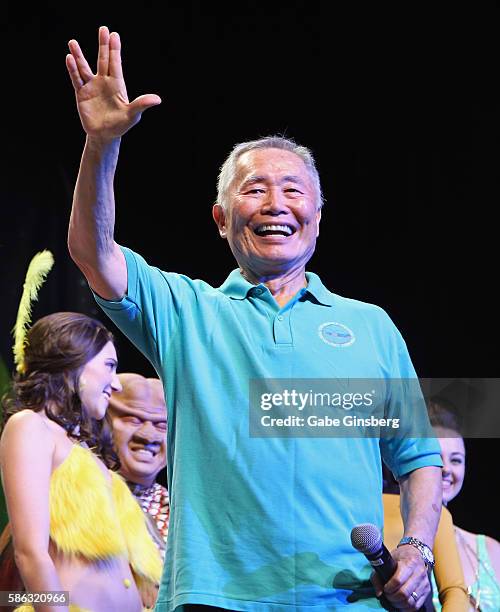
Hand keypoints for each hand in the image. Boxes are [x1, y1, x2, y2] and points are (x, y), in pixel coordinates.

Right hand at [65, 26, 160, 142]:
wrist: (105, 136)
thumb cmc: (120, 126)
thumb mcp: (133, 115)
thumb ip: (142, 104)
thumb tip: (158, 99)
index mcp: (117, 85)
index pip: (115, 63)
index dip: (114, 49)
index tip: (114, 34)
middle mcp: (104, 82)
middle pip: (102, 60)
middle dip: (103, 45)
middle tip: (103, 29)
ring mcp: (92, 87)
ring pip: (84, 68)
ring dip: (79, 55)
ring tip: (73, 42)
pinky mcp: (81, 94)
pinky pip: (76, 79)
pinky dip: (72, 70)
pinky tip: (69, 58)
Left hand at [371, 545, 429, 609]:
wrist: (416, 553)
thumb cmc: (400, 557)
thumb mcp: (387, 560)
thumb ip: (378, 575)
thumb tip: (379, 593)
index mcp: (409, 563)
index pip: (398, 580)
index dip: (389, 588)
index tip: (385, 588)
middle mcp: (419, 573)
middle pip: (404, 593)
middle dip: (393, 598)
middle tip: (388, 596)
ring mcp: (424, 583)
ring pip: (411, 602)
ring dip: (399, 605)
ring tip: (393, 600)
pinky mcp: (427, 591)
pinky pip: (417, 606)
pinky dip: (407, 608)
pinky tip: (400, 604)